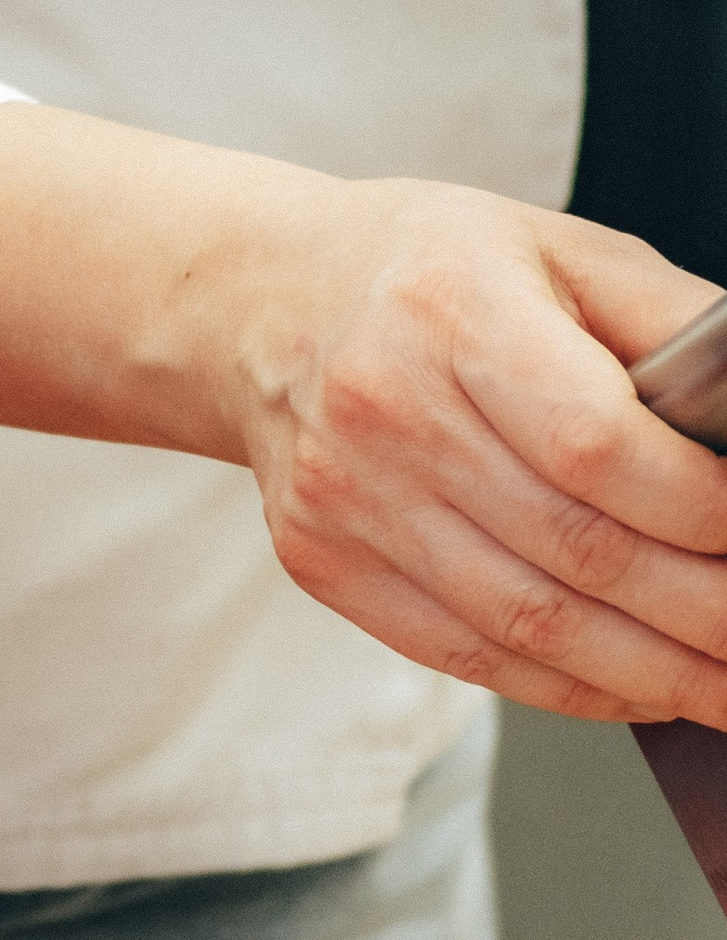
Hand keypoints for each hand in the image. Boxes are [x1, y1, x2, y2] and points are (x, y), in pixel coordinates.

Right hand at [0, 106, 726, 730]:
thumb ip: (674, 324)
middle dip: (699, 614)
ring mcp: (347, 500)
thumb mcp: (562, 250)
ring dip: (648, 675)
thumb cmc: (423, 272)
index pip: (594, 444)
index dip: (699, 511)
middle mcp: (387, 410)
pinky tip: (636, 689)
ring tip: (721, 689)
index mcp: (454, 311)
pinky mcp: (325, 564)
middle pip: (573, 549)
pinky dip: (566, 688)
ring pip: (525, 622)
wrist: (259, 306)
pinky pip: (465, 652)